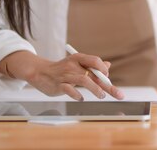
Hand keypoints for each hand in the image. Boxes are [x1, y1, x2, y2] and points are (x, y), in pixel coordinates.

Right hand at [0, 51, 123, 100]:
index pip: (95, 61)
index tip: (108, 79)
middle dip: (107, 85)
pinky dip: (78, 95)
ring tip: (102, 96)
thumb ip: (92, 66)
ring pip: (84, 80)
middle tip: (117, 94)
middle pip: (93, 74)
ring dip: (96, 89)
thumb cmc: (61, 70)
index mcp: (78, 58)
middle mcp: (72, 65)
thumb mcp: (76, 65)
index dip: (104, 70)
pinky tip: (81, 98)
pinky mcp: (58, 85)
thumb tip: (108, 65)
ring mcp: (65, 76)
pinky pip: (70, 90)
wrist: (39, 72)